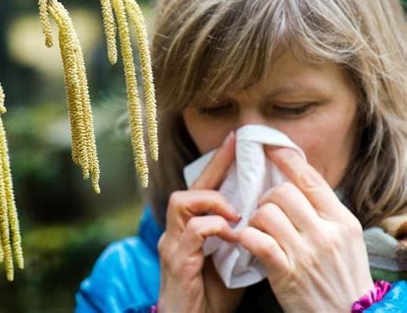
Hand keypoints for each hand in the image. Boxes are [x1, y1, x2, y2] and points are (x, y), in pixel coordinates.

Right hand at [158, 131, 244, 312]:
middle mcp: (177, 231)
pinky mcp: (176, 259)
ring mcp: (173, 244)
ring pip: (182, 201)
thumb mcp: (232, 260)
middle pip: (190, 188)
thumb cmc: (212, 295)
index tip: (236, 141)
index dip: (218, 164)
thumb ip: (241, 237)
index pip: (203, 189)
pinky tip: (232, 235)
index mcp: (191, 229)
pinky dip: (215, 227)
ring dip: (213, 200)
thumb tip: (264, 217)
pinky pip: (193, 231)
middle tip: (236, 148)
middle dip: (214, 166)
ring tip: (235, 211)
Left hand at [237, 146, 373, 312]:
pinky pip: (258, 241)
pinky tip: (247, 239)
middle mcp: (325, 233)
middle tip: (265, 207)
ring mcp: (306, 253)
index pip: (310, 179)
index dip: (287, 159)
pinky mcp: (286, 273)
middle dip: (267, 196)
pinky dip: (247, 236)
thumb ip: (323, 211)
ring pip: (266, 213)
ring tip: (259, 227)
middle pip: (283, 192)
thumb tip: (298, 180)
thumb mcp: (346, 238)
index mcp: (341, 220)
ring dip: (255, 218)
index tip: (270, 147)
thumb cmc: (343, 274)